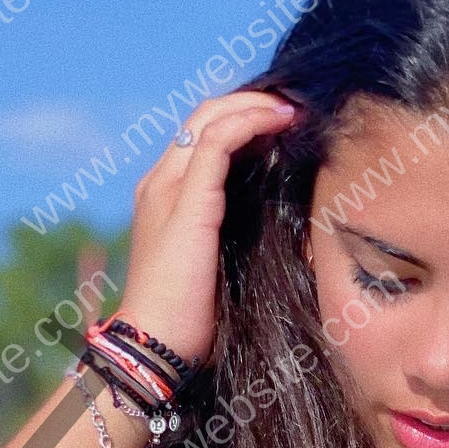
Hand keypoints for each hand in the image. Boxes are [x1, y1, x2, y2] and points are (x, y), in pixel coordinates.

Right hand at [117, 89, 298, 366]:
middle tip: (294, 107)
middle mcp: (161, 183)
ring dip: (255, 105)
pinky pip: (217, 142)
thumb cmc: (189, 324)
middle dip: (251, 102)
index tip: (284, 123)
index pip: (201, 138)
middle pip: (204, 116)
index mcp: (166, 198)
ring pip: (209, 118)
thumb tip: (286, 232)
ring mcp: (169, 188)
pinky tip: (281, 122)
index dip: (241, 120)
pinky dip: (250, 122)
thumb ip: (238, 240)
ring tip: (294, 109)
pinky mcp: (186, 201)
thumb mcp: (220, 269)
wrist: (154, 345)